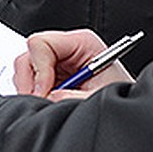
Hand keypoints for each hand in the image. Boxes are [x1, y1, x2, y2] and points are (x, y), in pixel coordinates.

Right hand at [13, 29, 133, 100]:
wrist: (127, 111)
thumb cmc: (120, 98)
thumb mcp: (99, 97)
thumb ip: (71, 95)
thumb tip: (47, 96)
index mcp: (82, 42)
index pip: (40, 43)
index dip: (39, 70)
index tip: (45, 91)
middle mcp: (66, 48)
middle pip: (29, 56)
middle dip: (32, 83)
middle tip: (42, 102)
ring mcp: (57, 61)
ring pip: (25, 70)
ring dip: (32, 90)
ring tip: (51, 103)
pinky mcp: (52, 76)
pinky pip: (29, 82)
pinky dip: (34, 95)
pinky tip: (51, 102)